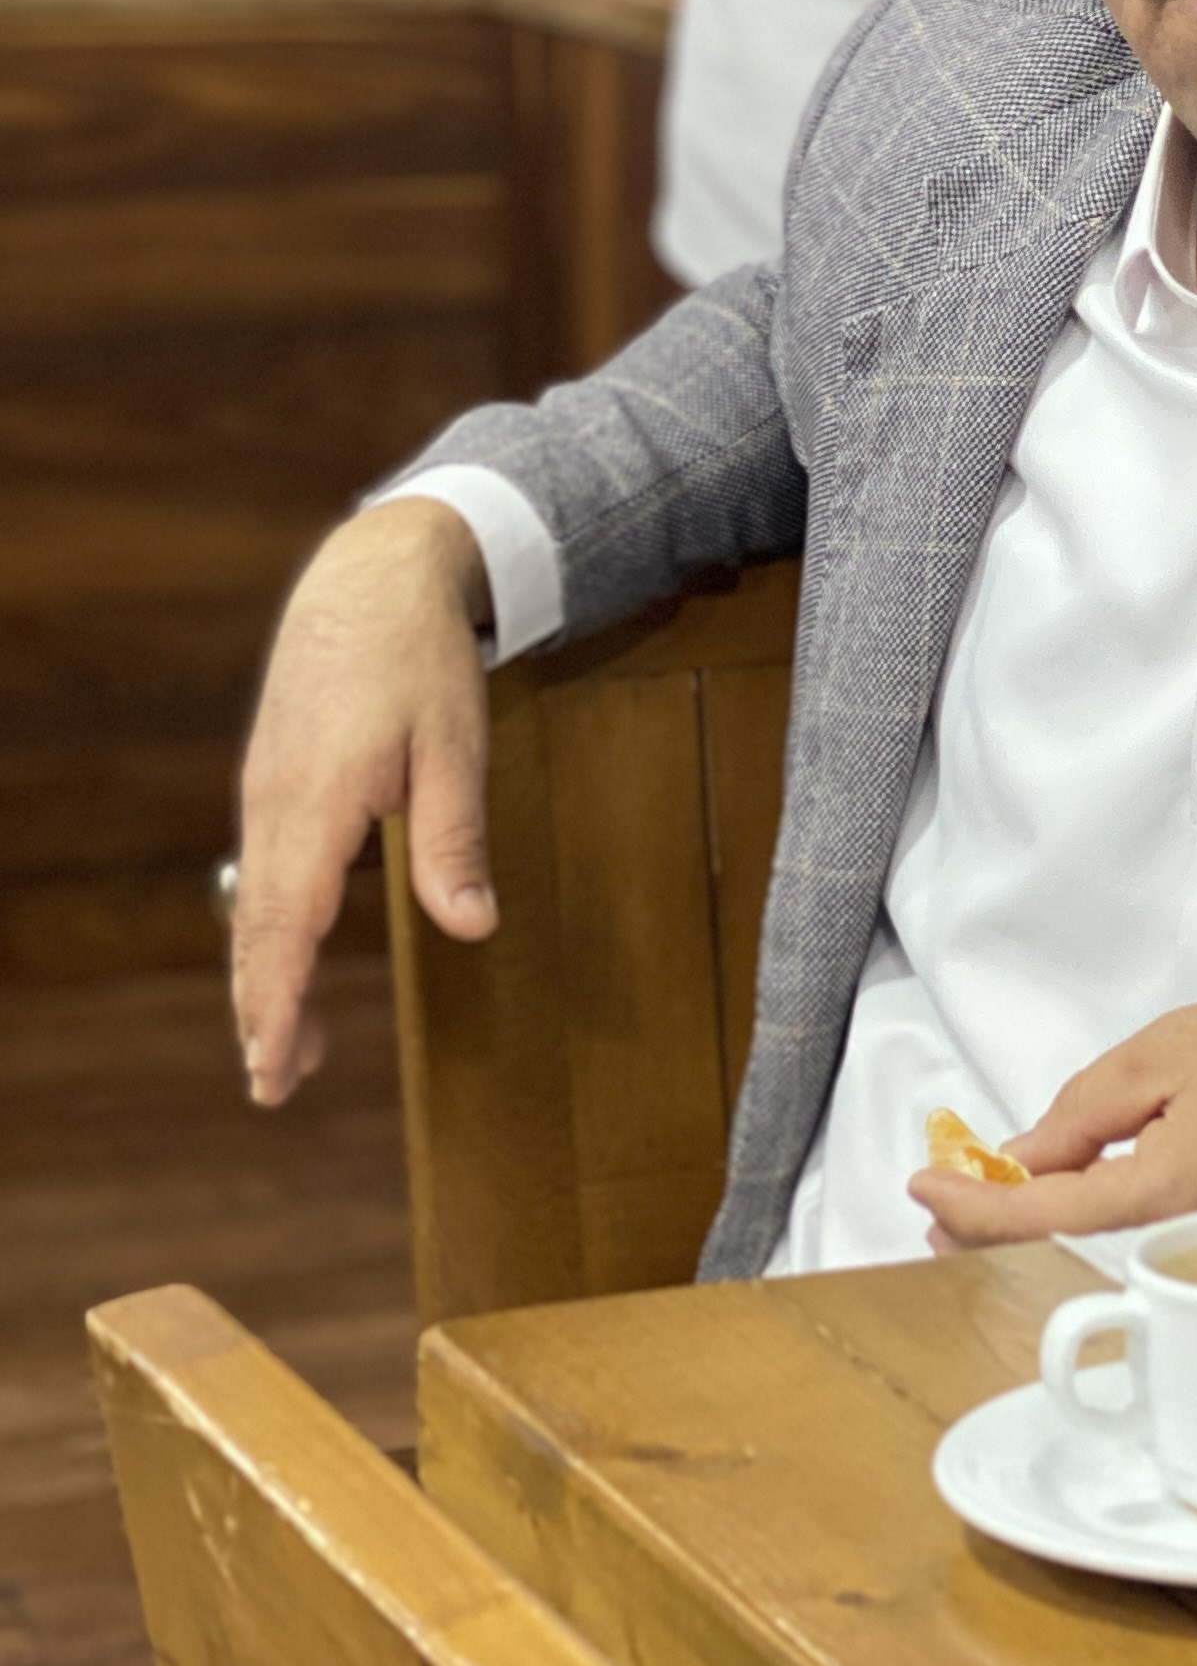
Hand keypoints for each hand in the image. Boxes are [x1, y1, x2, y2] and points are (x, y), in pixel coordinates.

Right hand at [234, 498, 494, 1106]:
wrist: (370, 577)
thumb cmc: (419, 659)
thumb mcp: (455, 747)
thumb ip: (455, 842)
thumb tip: (471, 928)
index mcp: (317, 801)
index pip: (289, 926)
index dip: (278, 1002)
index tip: (272, 1065)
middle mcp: (274, 804)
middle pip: (259, 929)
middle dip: (261, 1011)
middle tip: (273, 1088)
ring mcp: (266, 792)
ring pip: (257, 905)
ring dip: (264, 978)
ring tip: (285, 1047)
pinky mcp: (274, 782)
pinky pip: (265, 873)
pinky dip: (269, 930)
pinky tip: (289, 957)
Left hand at [909, 989, 1196, 1254]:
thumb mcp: (1169, 1053)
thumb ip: (1086, 1108)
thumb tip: (1023, 1154)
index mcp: (1162, 1192)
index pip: (1037, 1219)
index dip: (967, 1209)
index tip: (922, 1185)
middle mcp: (1181, 1236)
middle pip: (1059, 1246)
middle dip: (988, 1227)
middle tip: (938, 1199)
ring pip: (1096, 1242)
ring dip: (1036, 1217)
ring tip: (985, 1190)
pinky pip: (1136, 1230)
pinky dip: (1087, 1210)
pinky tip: (1065, 1183)